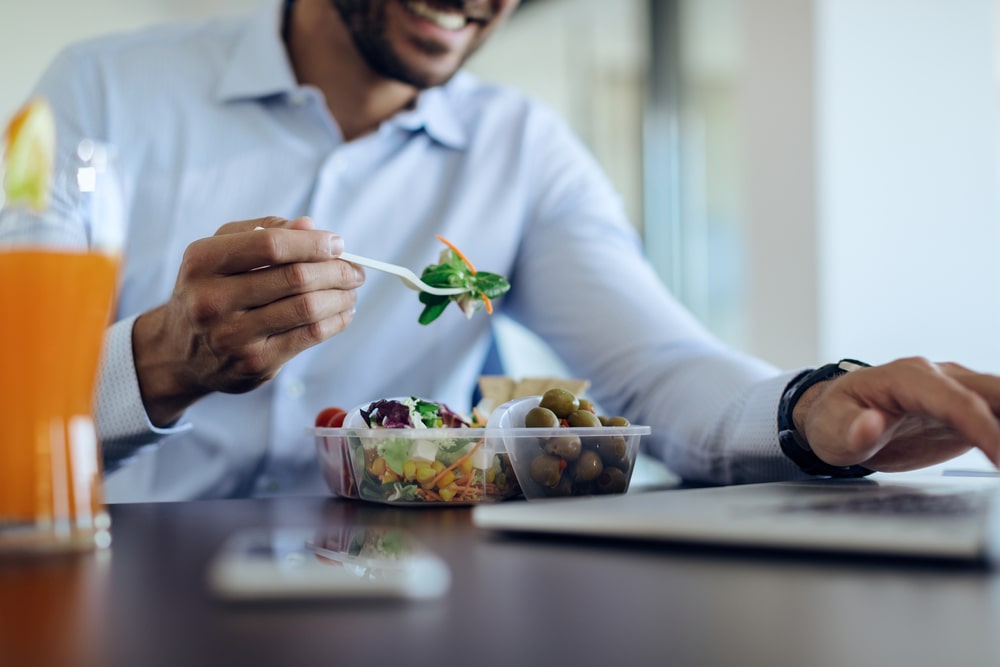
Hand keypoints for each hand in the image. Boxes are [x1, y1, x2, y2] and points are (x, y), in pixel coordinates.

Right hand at [132, 216, 363, 425]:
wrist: (180, 351)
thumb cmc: (210, 289)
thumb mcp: (222, 251)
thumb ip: (263, 231)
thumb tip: (311, 226)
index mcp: (202, 261)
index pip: (270, 245)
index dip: (312, 243)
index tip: (338, 243)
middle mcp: (212, 300)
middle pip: (295, 277)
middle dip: (336, 270)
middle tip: (355, 269)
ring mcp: (233, 335)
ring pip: (307, 308)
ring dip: (341, 296)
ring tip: (351, 289)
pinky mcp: (255, 363)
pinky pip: (309, 336)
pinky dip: (336, 321)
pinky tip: (343, 312)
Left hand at [795, 357, 999, 471]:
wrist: (838, 416)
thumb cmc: (833, 419)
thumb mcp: (830, 429)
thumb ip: (851, 430)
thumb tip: (871, 424)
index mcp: (906, 378)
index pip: (955, 401)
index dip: (983, 428)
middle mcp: (936, 377)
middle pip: (991, 391)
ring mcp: (952, 391)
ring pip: (997, 398)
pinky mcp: (961, 411)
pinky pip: (995, 415)